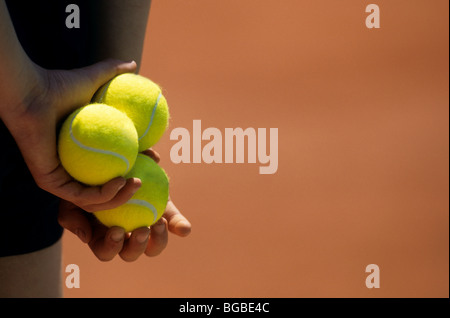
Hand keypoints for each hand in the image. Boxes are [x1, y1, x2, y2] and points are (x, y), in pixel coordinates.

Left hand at [1, 59, 141, 211]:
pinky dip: (104, 194)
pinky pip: (82, 196)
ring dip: (119, 197)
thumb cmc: (58, 85)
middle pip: (105, 190)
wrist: (32, 92)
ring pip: (94, 200)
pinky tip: (119, 181)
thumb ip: (113, 72)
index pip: (113, 166)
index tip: (155, 158)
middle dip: (128, 192)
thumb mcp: (94, 79)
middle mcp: (71, 168)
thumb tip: (133, 64)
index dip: (136, 167)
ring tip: (136, 184)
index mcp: (83, 152)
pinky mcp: (51, 182)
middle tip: (144, 180)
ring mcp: (60, 178)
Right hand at [58, 149, 191, 260]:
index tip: (116, 230)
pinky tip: (183, 228)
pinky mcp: (165, 212)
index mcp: (103, 237)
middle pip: (132, 253)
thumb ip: (71, 215)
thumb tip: (87, 236)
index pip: (106, 251)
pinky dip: (180, 227)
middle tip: (141, 228)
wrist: (110, 159)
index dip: (112, 246)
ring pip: (155, 246)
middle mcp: (126, 236)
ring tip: (158, 222)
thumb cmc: (85, 181)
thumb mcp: (72, 196)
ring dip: (158, 240)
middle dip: (137, 246)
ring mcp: (147, 226)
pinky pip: (175, 224)